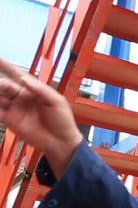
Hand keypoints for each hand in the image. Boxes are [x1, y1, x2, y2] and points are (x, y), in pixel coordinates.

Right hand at [0, 58, 82, 177]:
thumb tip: (24, 79)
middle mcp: (20, 95)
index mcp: (33, 89)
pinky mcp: (8, 119)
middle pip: (4, 84)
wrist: (60, 141)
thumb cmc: (62, 120)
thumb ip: (40, 89)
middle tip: (0, 85)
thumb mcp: (56, 101)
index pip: (17, 74)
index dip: (5, 66)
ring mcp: (13, 107)